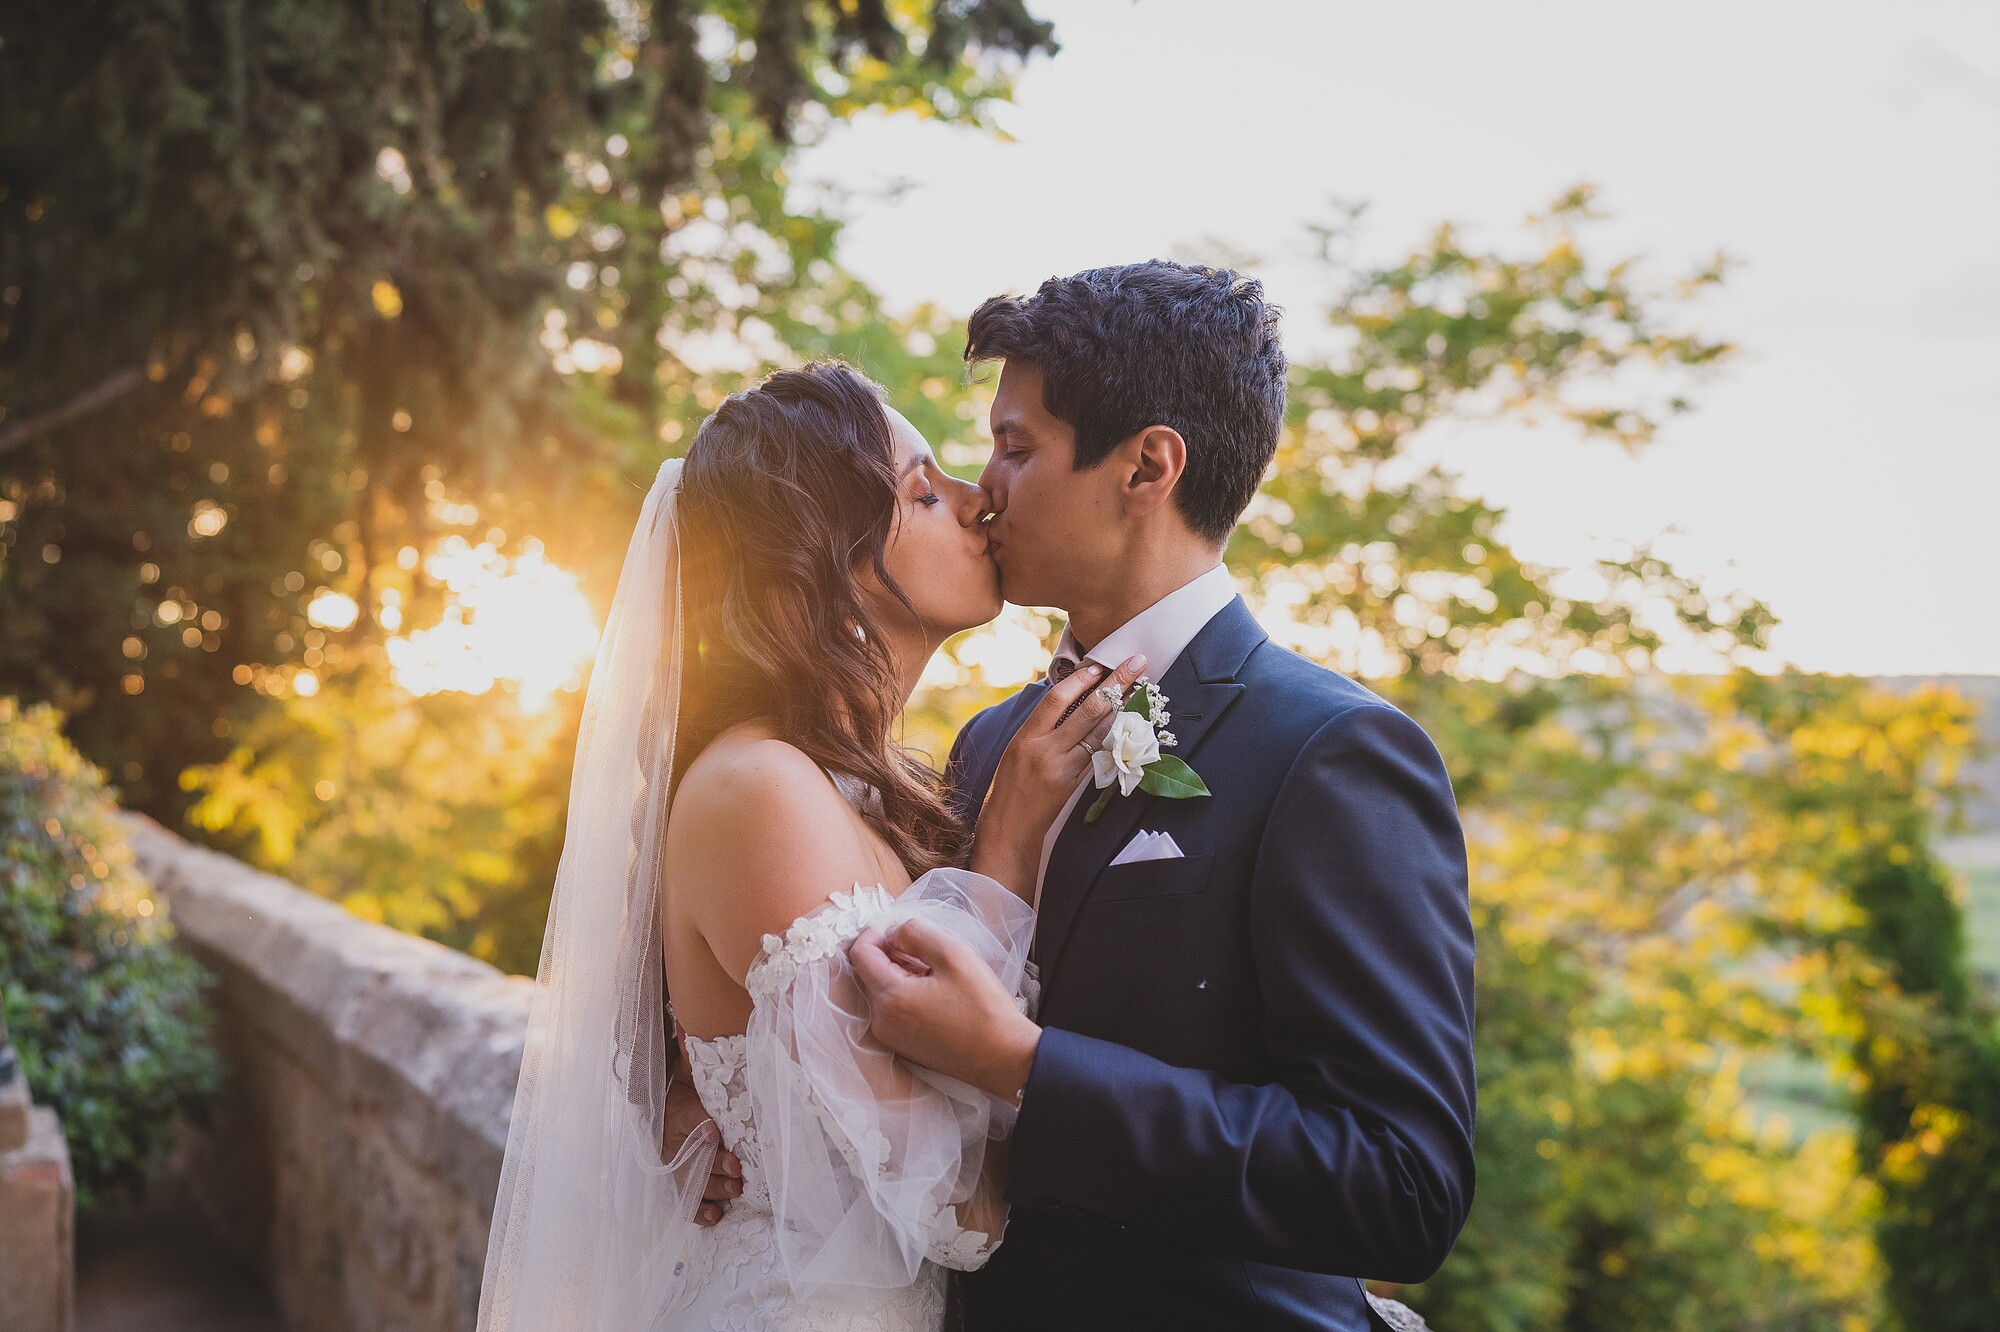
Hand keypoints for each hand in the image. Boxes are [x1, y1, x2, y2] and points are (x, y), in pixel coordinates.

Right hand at [663, 1046, 741, 1224]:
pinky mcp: (680, 1183)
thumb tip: (688, 1019)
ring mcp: (675, 1166)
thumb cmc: (683, 1087)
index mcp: (675, 1111)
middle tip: (737, 1167)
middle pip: (692, 1155)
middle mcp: (671, 1141)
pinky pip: (686, 1201)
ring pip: (691, 1181)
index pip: (687, 1118)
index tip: (714, 1131)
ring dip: (714, 1187)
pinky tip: (716, 1216)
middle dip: (715, 1162)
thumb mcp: (685, 1067)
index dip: (699, 1125)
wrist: (663, 1108)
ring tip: (735, 1189)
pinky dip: (700, 1212)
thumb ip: (688, 1050)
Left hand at [848, 916, 1040, 1102]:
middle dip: (892, 953)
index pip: (860, 953)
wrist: (1004, 1057)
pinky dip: (906, 993)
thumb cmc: (983, 1007)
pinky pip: (893, 1010)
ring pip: (882, 990)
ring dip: (900, 973)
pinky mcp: (904, 1046)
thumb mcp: (953, 954)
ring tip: (936, 972)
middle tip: (927, 950)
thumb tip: (893, 933)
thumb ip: (916, 933)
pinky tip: (936, 993)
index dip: (875, 931)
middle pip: (869, 972)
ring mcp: (891, 1038)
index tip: (899, 927)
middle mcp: (882, 1021)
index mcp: (890, 998)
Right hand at [971, 652, 1147, 896]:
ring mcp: (1060, 771)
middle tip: (1137, 664)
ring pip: (1100, 734)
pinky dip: (1119, 743)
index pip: (1055, 699)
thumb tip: (1067, 709)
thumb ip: (1039, 735)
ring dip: (1125, 711)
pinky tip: (1136, 730)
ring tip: (1145, 692)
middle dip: (1115, 684)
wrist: (1006, 838)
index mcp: (1024, 740)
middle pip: (1086, 710)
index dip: (1079, 680)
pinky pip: (1102, 760)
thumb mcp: (1015, 758)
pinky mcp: (1074, 789)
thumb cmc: (1008, 798)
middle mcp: (1042, 751)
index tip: (1099, 665)